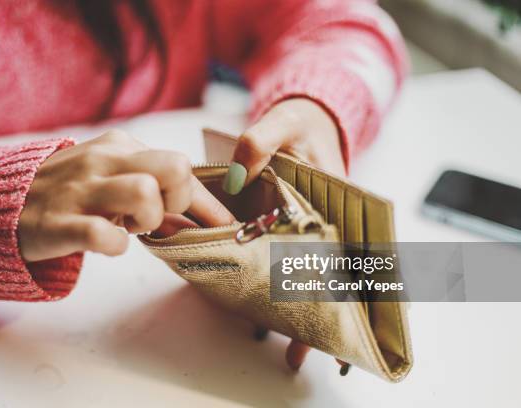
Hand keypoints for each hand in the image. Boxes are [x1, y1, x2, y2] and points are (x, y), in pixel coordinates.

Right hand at [18, 130, 234, 261]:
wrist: (0, 200)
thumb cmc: (69, 190)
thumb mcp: (110, 175)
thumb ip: (152, 187)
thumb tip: (204, 215)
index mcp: (120, 146)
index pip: (181, 166)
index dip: (209, 202)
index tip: (225, 225)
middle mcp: (104, 161)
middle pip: (175, 168)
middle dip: (179, 200)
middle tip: (159, 216)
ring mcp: (81, 190)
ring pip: (145, 194)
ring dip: (148, 220)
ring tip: (130, 228)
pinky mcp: (60, 223)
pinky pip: (104, 235)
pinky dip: (116, 245)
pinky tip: (107, 243)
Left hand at [225, 98, 345, 370]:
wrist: (299, 124)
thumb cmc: (298, 124)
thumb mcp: (282, 123)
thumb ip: (260, 142)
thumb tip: (239, 175)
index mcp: (337, 199)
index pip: (349, 249)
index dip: (347, 285)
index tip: (341, 316)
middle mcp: (327, 222)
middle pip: (329, 275)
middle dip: (320, 313)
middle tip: (304, 351)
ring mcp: (307, 231)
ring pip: (308, 278)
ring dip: (300, 312)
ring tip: (292, 352)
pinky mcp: (287, 233)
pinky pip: (284, 264)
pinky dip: (278, 289)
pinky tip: (265, 318)